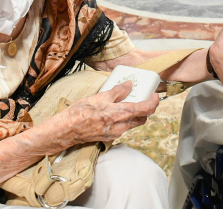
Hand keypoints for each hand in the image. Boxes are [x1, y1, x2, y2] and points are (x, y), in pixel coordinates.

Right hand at [32, 81, 158, 154]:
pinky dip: (124, 120)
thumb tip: (129, 85)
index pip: (146, 109)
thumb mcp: (100, 96)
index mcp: (121, 114)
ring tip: (128, 104)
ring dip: (135, 115)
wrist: (67, 130)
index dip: (154, 102)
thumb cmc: (81, 112)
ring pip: (132, 124)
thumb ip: (117, 91)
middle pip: (142, 119)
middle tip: (143, 99)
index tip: (155, 95)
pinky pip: (123, 128)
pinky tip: (116, 112)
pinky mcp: (109, 137)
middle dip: (146, 109)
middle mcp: (121, 126)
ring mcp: (115, 133)